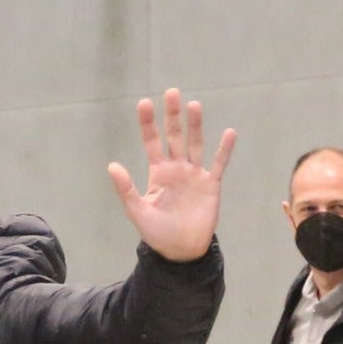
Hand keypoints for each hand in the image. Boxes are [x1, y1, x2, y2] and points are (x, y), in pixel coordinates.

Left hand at [108, 89, 236, 261]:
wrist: (181, 251)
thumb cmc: (157, 233)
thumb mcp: (137, 211)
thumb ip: (126, 189)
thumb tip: (112, 165)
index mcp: (158, 173)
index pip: (152, 142)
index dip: (148, 124)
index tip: (144, 103)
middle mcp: (177, 169)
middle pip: (175, 136)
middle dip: (173, 116)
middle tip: (172, 92)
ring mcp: (195, 175)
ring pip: (195, 144)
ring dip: (196, 126)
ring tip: (194, 105)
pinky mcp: (211, 185)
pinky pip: (219, 164)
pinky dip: (224, 150)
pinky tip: (229, 132)